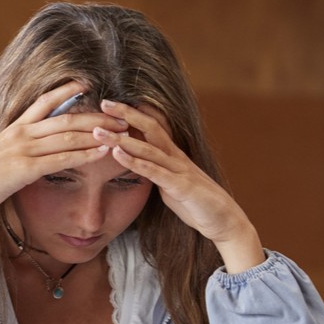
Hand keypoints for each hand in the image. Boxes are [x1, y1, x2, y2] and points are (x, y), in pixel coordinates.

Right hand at [0, 82, 129, 217]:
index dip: (67, 91)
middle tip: (121, 113)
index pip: (44, 102)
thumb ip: (14, 149)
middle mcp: (22, 134)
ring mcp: (24, 150)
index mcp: (14, 128)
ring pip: (68, 137)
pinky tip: (102, 153)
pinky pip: (62, 159)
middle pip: (66, 118)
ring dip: (97, 133)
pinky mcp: (26, 169)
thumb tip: (27, 151)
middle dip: (96, 115)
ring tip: (120, 131)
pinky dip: (85, 155)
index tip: (88, 83)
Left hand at [96, 100, 264, 271]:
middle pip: (150, 128)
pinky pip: (154, 172)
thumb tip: (137, 164)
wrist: (223, 220)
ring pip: (148, 148)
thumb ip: (154, 171)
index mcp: (172, 155)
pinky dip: (135, 162)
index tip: (110, 104)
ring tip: (99, 131)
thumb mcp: (170, 183)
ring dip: (121, 139)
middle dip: (127, 114)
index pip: (151, 127)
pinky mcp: (180, 186)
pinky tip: (118, 154)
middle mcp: (175, 157)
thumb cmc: (195, 203)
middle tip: (103, 102)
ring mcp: (179, 170)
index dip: (133, 114)